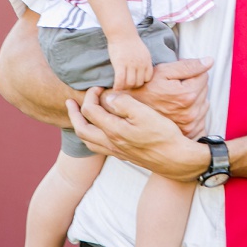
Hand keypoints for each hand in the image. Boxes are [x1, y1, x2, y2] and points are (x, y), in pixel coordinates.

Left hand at [67, 87, 207, 180]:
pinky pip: (98, 147)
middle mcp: (111, 142)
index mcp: (113, 130)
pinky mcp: (124, 155)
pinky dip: (91, 137)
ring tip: (79, 116)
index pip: (90, 110)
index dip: (91, 96)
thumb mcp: (145, 113)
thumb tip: (108, 98)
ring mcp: (116, 151)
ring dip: (80, 126)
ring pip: (88, 141)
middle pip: (81, 128)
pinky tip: (99, 131)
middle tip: (70, 102)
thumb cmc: (163, 135)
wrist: (176, 159)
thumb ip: (124, 103)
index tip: (99, 87)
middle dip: (73, 114)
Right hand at [107, 36, 153, 88]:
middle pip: (139, 83)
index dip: (141, 82)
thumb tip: (141, 73)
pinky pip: (120, 80)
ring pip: (130, 83)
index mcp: (147, 61)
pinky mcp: (120, 64)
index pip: (148, 78)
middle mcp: (140, 64)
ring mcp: (130, 64)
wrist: (122, 33)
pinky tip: (115, 88)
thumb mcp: (143, 52)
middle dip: (132, 86)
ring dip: (125, 87)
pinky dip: (118, 86)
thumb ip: (144, 62)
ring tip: (120, 86)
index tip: (135, 82)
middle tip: (126, 85)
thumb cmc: (131, 42)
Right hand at [127, 57, 211, 138]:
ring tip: (175, 98)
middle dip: (193, 84)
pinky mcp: (189, 132)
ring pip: (204, 103)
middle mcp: (191, 112)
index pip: (204, 76)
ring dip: (195, 98)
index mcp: (186, 95)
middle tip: (175, 86)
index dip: (191, 72)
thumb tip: (210, 61)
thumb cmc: (145, 88)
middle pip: (204, 89)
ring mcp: (190, 124)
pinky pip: (202, 117)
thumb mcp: (164, 71)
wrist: (130, 110)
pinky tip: (180, 110)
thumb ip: (188, 66)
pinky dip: (194, 112)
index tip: (177, 76)